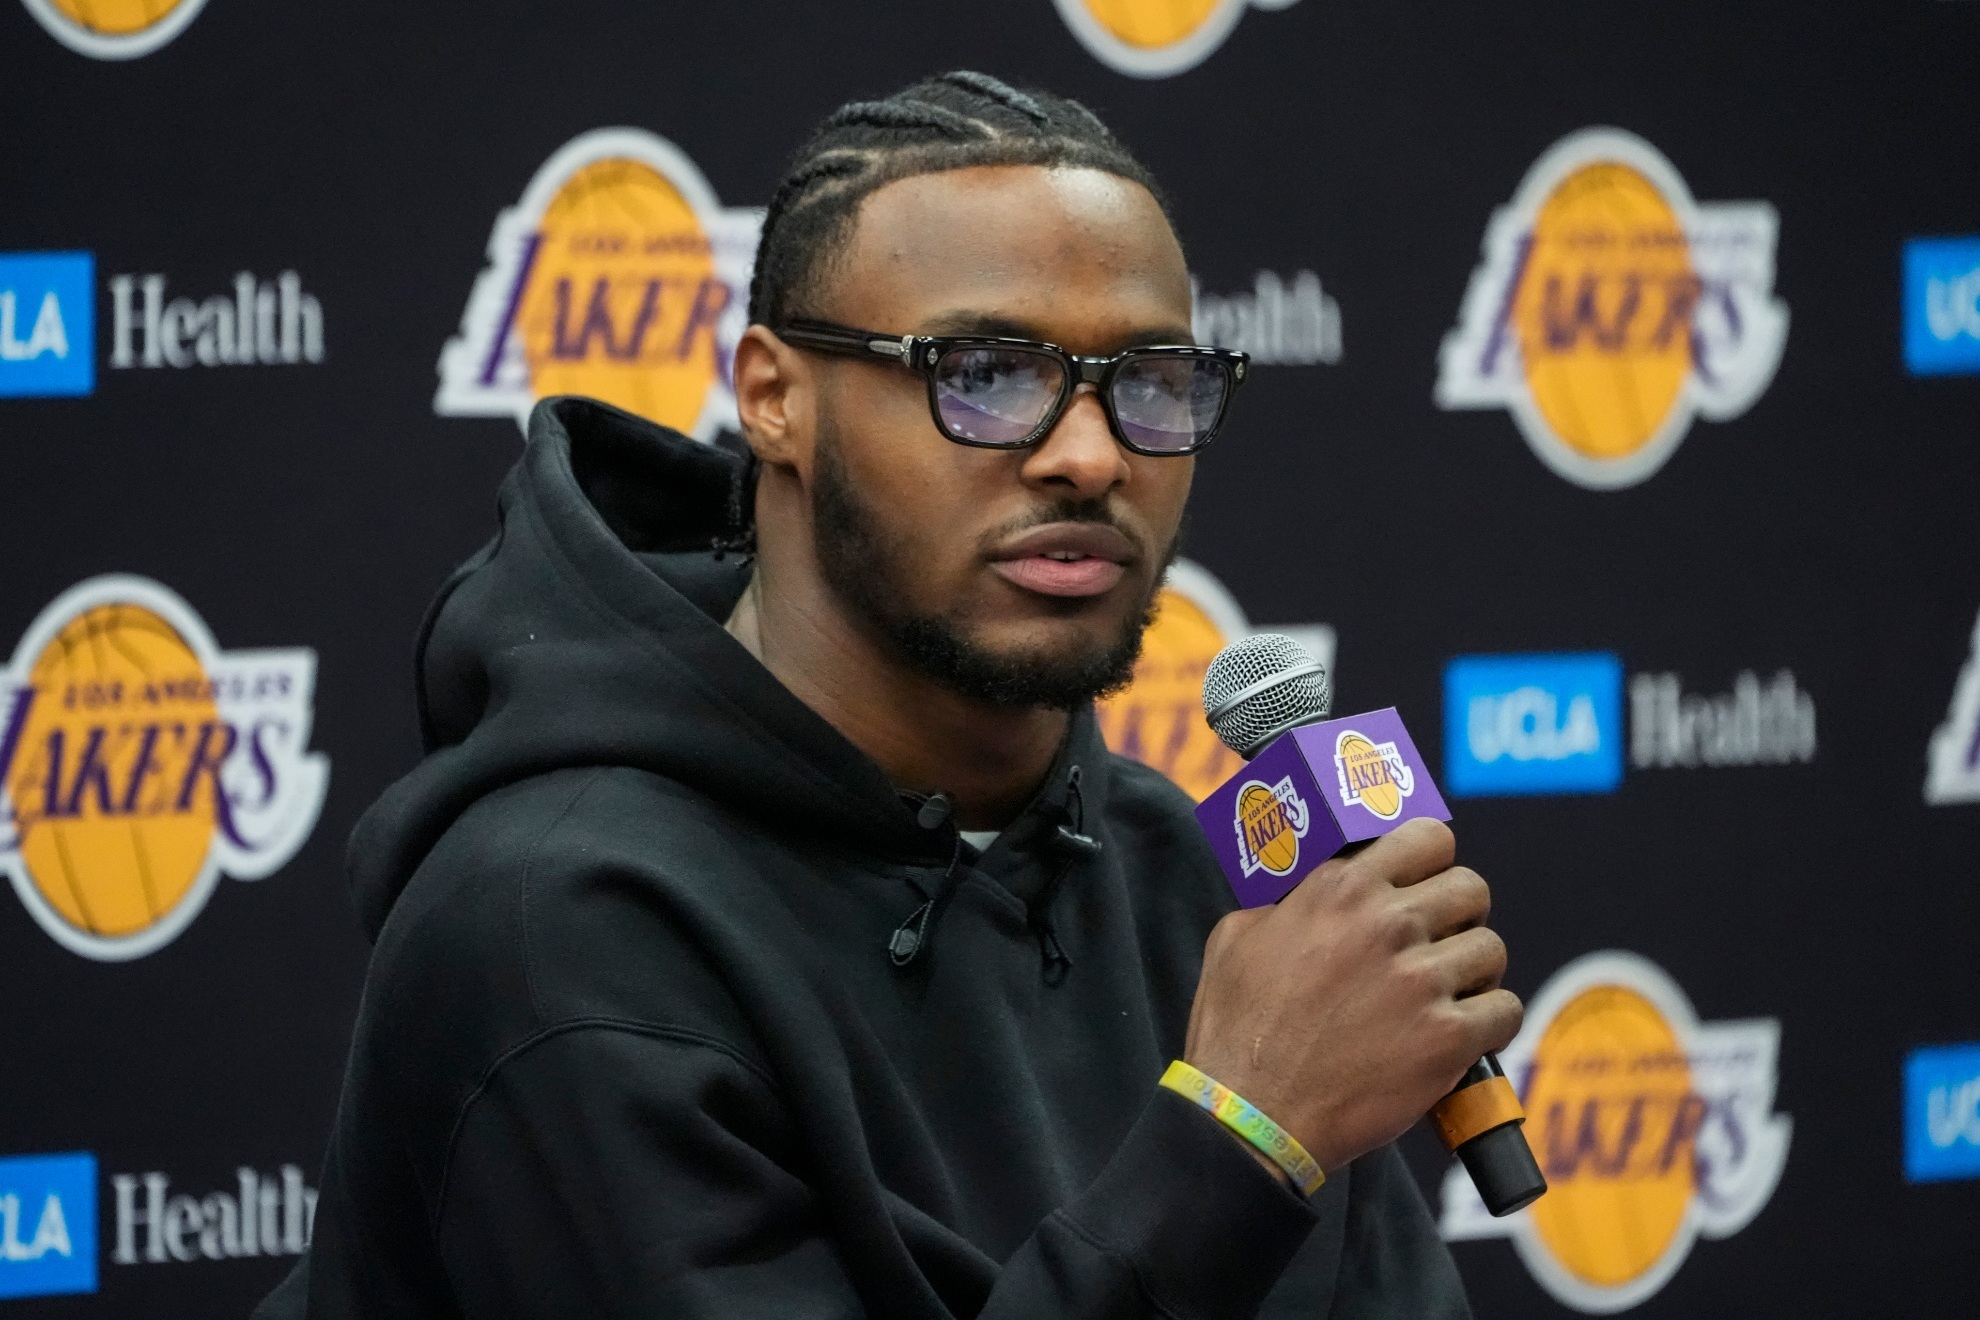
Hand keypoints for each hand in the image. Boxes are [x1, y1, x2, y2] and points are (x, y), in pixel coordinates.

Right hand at [1183, 818, 1521, 1173]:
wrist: (1253, 1115)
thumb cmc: (1237, 1030)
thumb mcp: (1237, 937)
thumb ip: (1283, 905)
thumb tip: (1304, 899)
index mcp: (1340, 889)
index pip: (1427, 838)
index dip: (1433, 861)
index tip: (1425, 883)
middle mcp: (1387, 924)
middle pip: (1472, 889)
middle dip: (1461, 914)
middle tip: (1440, 941)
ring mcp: (1422, 981)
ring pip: (1492, 949)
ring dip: (1476, 972)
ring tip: (1450, 994)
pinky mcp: (1448, 1039)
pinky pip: (1506, 1011)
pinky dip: (1492, 1024)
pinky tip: (1466, 1034)